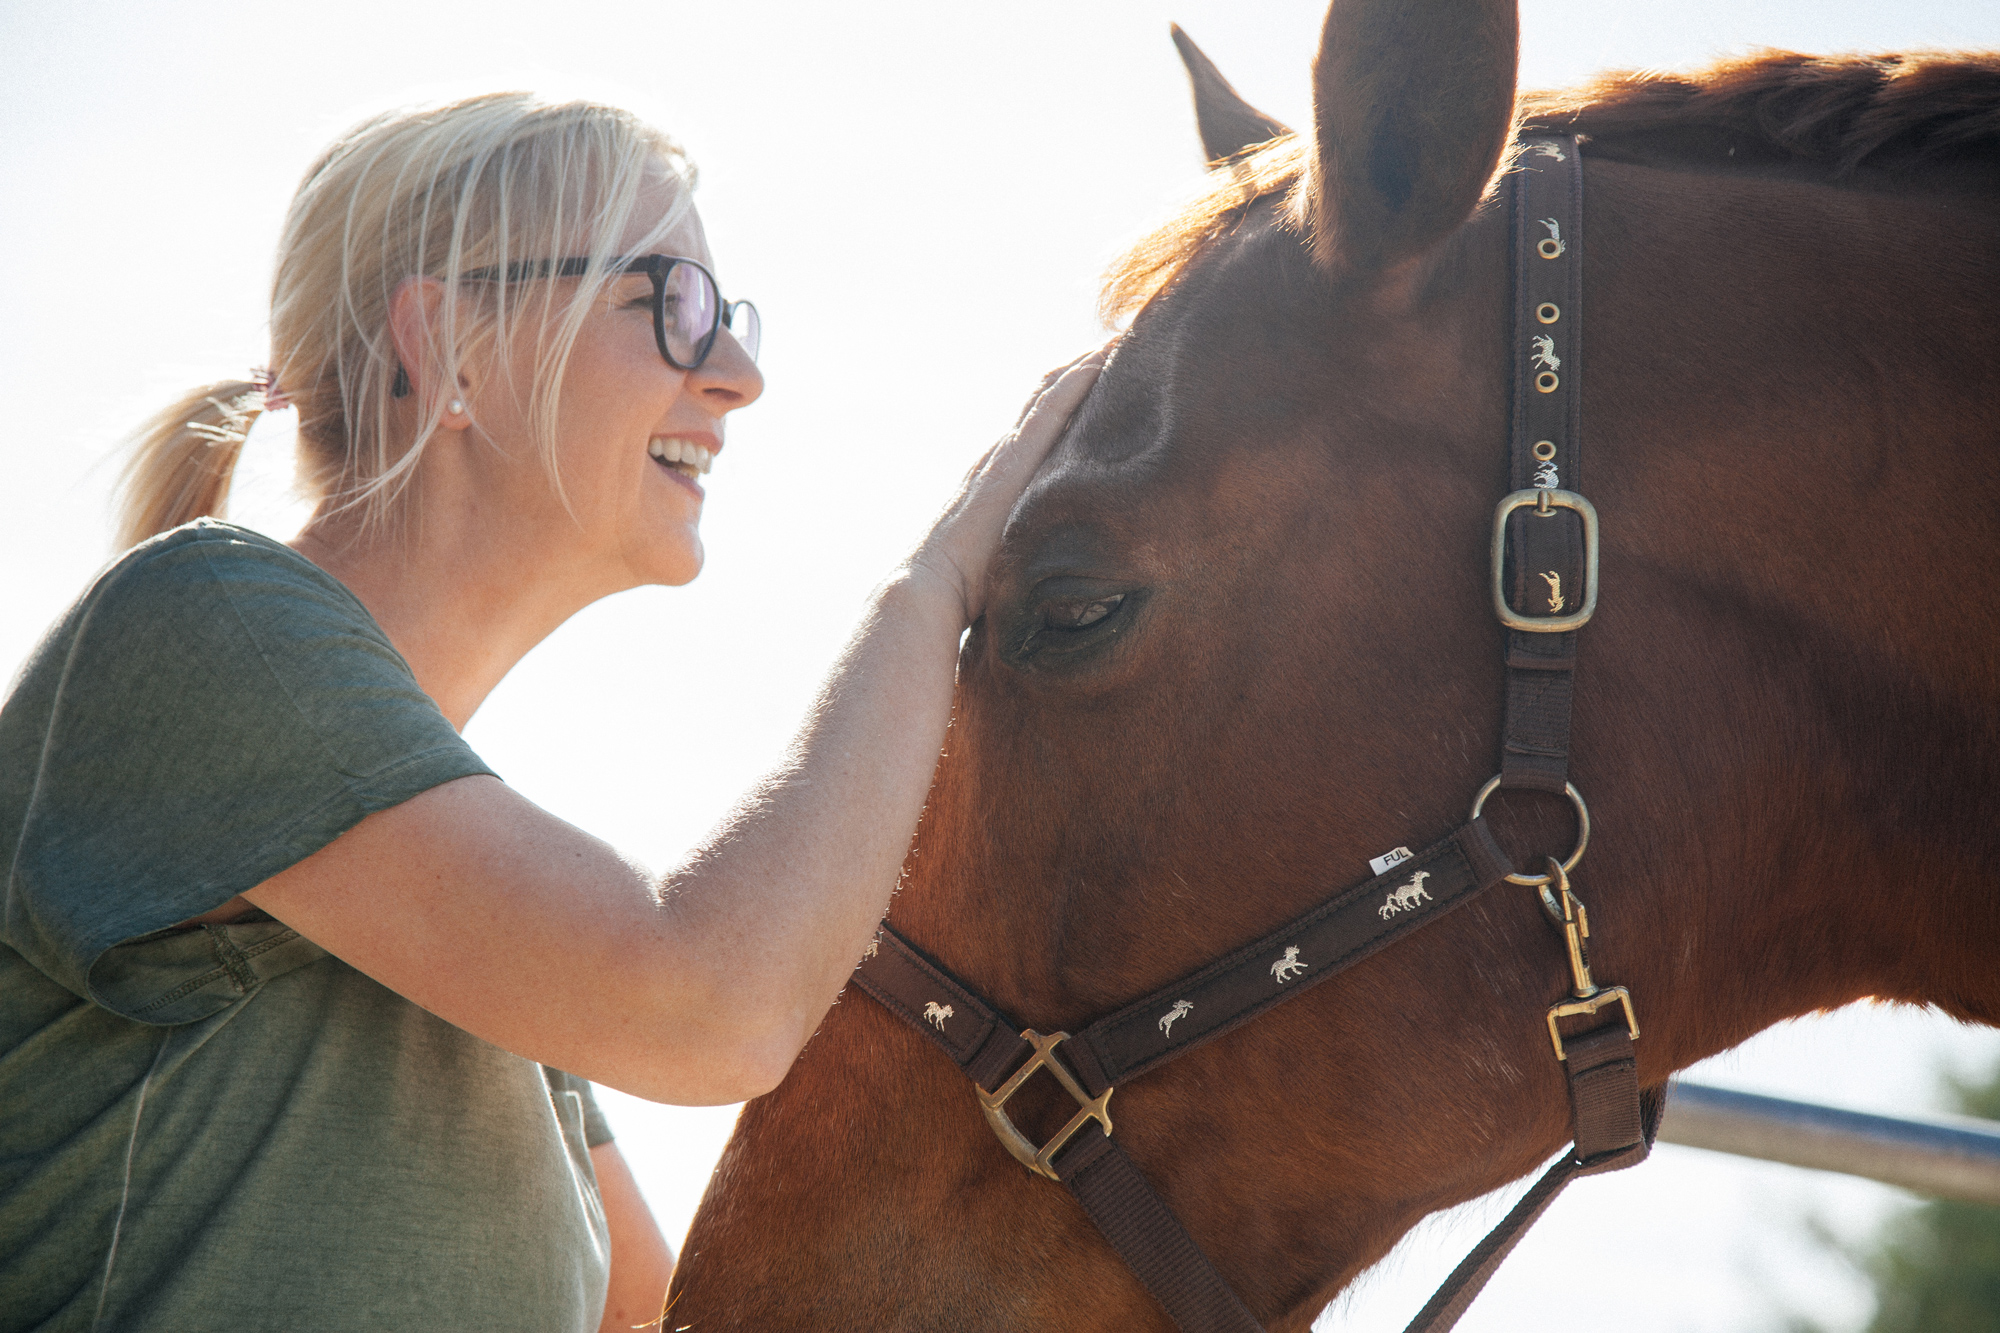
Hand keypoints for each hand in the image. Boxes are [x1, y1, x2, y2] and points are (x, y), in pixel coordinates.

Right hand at [906, 346, 1108, 625]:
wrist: (932, 588)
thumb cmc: (966, 594)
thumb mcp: (1005, 568)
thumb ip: (1022, 561)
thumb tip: (1041, 590)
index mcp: (1001, 483)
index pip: (1037, 433)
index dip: (1065, 405)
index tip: (1096, 385)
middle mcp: (1002, 458)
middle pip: (1044, 402)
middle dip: (1077, 374)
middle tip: (1117, 347)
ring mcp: (1007, 453)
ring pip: (1051, 393)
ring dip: (1084, 365)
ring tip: (1118, 340)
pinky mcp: (1015, 456)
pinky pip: (1054, 405)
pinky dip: (1080, 378)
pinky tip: (1104, 356)